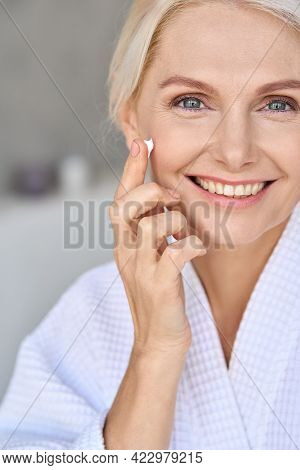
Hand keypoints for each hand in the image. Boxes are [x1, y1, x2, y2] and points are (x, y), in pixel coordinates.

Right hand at [109, 138, 206, 354]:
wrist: (158, 340)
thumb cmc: (159, 295)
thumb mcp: (150, 258)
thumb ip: (151, 230)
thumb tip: (164, 201)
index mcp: (123, 242)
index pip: (120, 199)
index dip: (131, 170)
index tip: (141, 142)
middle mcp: (125, 252)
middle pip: (126, 206)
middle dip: (151, 192)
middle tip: (172, 197)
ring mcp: (139, 268)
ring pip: (151, 225)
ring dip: (176, 221)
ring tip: (186, 232)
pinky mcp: (158, 284)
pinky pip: (175, 253)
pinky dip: (193, 244)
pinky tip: (199, 248)